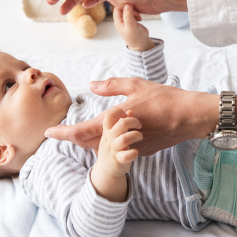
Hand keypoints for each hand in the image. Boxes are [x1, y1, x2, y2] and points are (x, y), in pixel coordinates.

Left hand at [45, 77, 218, 155]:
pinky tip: (106, 136)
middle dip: (72, 138)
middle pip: (87, 143)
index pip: (81, 130)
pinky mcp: (141, 151)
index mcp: (115, 120)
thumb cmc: (164, 98)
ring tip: (78, 133)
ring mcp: (131, 146)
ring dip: (89, 142)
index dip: (62, 133)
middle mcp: (120, 137)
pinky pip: (118, 149)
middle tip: (59, 132)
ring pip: (102, 148)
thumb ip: (112, 85)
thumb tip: (91, 85)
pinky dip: (107, 143)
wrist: (189, 117)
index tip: (48, 133)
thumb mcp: (136, 85)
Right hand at [96, 108, 141, 176]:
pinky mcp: (119, 160)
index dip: (118, 111)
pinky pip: (127, 155)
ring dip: (136, 135)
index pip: (109, 116)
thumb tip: (130, 111)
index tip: (126, 115)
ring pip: (125, 138)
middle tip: (139, 125)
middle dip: (133, 121)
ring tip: (140, 137)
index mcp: (107, 131)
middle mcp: (109, 139)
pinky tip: (136, 152)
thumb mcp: (113, 136)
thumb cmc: (113, 149)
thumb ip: (120, 123)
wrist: (106, 171)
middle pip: (122, 124)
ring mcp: (114, 150)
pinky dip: (134, 153)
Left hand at [113, 4, 154, 50]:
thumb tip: (127, 5)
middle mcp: (121, 20)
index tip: (133, 7)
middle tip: (137, 13)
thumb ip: (128, 16)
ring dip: (134, 11)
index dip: (124, 5)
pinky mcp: (132, 21)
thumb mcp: (131, 26)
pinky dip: (137, 14)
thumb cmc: (135, 37)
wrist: (142, 44)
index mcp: (118, 22)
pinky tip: (140, 19)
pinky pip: (132, 13)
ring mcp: (126, 21)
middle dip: (130, 8)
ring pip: (128, 10)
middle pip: (122, 8)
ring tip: (139, 17)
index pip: (117, 8)